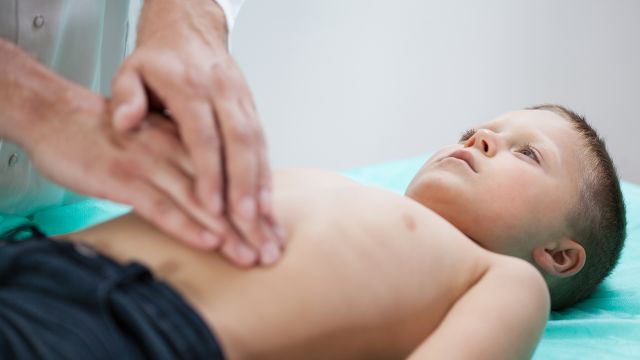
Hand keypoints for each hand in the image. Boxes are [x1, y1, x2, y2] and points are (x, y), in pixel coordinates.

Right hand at [23, 84, 260, 265]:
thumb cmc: (108, 132)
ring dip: (227, 232)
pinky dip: (185, 225)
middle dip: (251, 226)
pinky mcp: (123, 180)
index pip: (230, 178)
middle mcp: (175, 153)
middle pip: (222, 194)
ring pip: (199, 203)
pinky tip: (208, 242)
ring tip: (251, 255)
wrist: (57, 114)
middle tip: (272, 252)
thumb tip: (212, 192)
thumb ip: (183, 162)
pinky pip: (160, 207)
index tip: (274, 235)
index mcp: (186, 143)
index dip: (253, 208)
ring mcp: (150, 166)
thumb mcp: (154, 141)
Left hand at [109, 0, 281, 264]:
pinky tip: (267, 200)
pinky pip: (263, 142)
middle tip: (247, 221)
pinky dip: (266, 173)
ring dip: (262, 183)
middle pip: (240, 143)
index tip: (210, 205)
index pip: (204, 136)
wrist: (189, 29)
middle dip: (245, 185)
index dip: (210, 172)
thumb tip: (124, 121)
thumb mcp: (130, 70)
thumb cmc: (160, 58)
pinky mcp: (250, 108)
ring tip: (265, 219)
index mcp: (190, 87)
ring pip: (257, 144)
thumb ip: (125, 95)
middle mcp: (222, 94)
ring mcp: (240, 101)